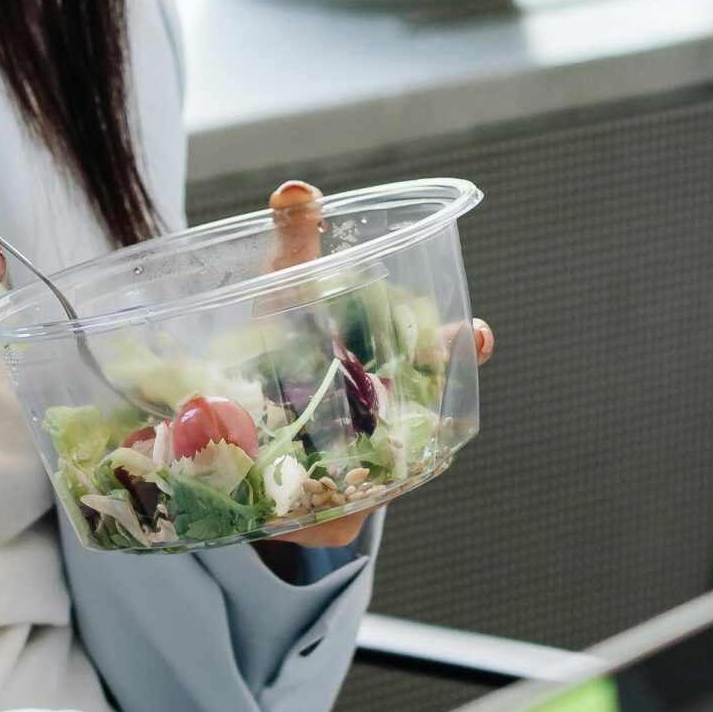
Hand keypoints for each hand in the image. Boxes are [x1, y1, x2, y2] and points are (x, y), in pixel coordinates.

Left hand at [260, 174, 493, 553]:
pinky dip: (320, 514)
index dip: (461, 351)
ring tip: (358, 468)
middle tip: (415, 402)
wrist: (237, 436)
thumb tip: (296, 191)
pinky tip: (308, 510)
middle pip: (425, 424)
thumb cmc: (274, 355)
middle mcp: (390, 427)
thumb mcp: (281, 296)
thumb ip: (295, 248)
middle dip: (423, 411)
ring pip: (379, 478)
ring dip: (373, 471)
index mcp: (388, 370)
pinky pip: (331, 520)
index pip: (443, 361)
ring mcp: (363, 478)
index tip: (475, 333)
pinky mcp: (327, 520)